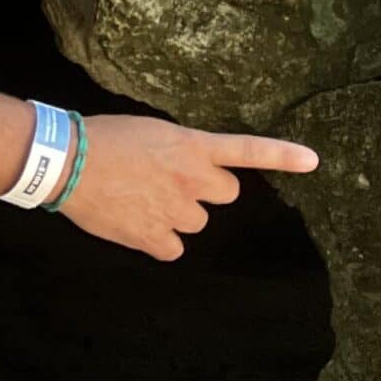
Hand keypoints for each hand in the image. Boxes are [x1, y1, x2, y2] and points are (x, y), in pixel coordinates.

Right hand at [56, 115, 318, 260]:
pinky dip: (158, 241)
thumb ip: (181, 151)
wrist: (66, 162)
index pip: (247, 150)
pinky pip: (173, 248)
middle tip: (170, 182)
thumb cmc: (103, 138)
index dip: (283, 156)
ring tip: (143, 199)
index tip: (314, 161)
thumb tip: (187, 171)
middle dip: (204, 191)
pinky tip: (136, 223)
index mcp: (192, 147)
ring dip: (178, 215)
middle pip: (224, 195)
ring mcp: (175, 211)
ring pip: (196, 223)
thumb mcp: (153, 132)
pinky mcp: (155, 237)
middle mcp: (192, 180)